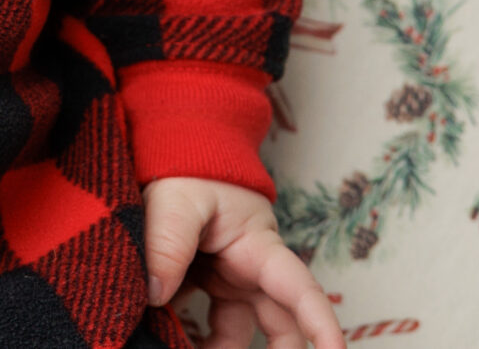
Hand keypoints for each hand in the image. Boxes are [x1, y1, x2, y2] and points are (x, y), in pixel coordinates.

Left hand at [141, 177, 342, 348]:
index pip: (303, 293)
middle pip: (278, 327)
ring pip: (237, 332)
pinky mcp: (205, 285)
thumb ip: (168, 244)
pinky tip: (167, 339)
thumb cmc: (189, 168)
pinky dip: (191, 337)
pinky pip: (206, 323)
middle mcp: (251, 272)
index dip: (322, 327)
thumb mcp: (177, 200)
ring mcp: (229, 281)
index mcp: (260, 248)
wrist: (175, 150)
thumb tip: (156, 293)